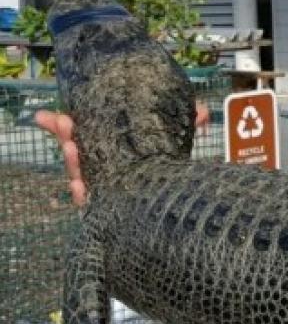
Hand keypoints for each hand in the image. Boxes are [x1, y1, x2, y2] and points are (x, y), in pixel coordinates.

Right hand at [35, 103, 209, 206]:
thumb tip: (204, 112)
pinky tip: (79, 186)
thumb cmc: (167, 172)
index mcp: (112, 149)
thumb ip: (186, 126)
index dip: (64, 126)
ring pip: (81, 175)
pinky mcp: (108, 210)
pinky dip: (83, 194)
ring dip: (73, 161)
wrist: (173, 211)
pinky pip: (91, 203)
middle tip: (64, 123)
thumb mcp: (175, 145)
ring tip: (70, 147)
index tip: (48, 115)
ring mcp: (104, 188)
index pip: (84, 135)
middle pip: (77, 153)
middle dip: (66, 137)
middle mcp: (104, 168)